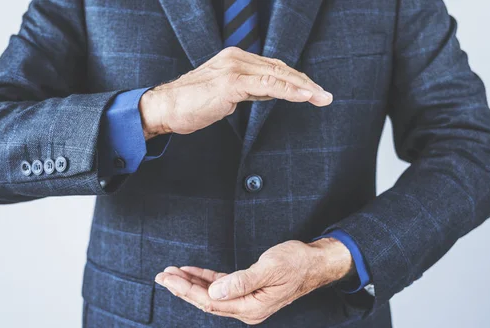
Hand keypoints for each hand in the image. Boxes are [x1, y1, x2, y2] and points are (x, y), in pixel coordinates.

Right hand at [139, 46, 332, 139]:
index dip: (296, 80)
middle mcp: (236, 58)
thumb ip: (247, 90)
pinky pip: (266, 85)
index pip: (274, 67)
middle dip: (305, 83)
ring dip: (303, 87)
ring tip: (321, 97)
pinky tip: (304, 96)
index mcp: (235, 59)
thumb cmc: (190, 104)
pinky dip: (288, 90)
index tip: (313, 91)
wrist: (164, 107)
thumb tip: (269, 93)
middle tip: (325, 95)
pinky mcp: (230, 83)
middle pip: (280, 69)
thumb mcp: (225, 94)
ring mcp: (234, 68)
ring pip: (277, 75)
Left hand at [154, 238, 352, 324]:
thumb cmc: (296, 263)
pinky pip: (222, 287)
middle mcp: (247, 308)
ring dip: (191, 283)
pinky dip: (206, 279)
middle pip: (207, 301)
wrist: (316, 263)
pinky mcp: (249, 290)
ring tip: (172, 273)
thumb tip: (214, 293)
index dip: (186, 290)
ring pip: (212, 295)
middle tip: (162, 275)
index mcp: (251, 307)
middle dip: (182, 288)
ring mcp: (248, 301)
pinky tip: (193, 272)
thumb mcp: (269, 268)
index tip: (169, 278)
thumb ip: (241, 282)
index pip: (210, 301)